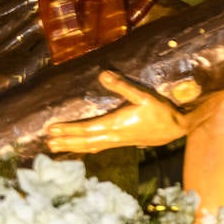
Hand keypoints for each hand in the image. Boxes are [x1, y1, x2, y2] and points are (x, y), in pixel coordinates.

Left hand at [45, 70, 187, 152]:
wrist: (177, 128)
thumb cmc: (161, 111)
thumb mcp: (144, 96)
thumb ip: (123, 86)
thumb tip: (103, 74)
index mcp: (116, 125)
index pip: (86, 128)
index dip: (68, 129)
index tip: (51, 129)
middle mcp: (114, 136)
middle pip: (84, 141)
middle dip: (65, 141)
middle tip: (46, 143)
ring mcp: (118, 141)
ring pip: (90, 146)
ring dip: (72, 147)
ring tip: (54, 147)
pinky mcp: (122, 142)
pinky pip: (98, 147)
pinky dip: (85, 148)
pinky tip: (78, 148)